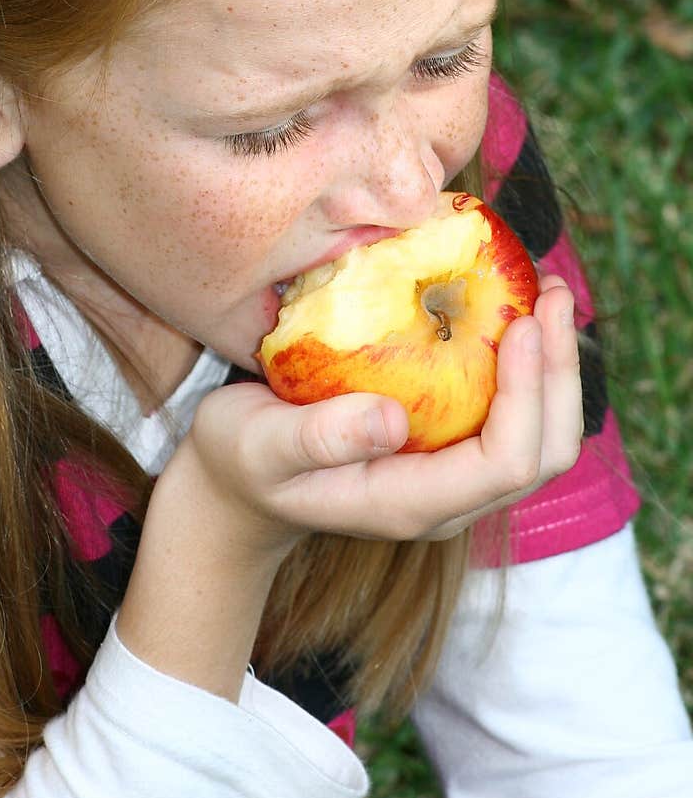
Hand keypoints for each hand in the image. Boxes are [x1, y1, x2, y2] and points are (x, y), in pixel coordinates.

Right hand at [180, 273, 582, 551]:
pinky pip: (513, 416)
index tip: (520, 324)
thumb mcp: (258, 443)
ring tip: (548, 294)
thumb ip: (317, 438)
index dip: (527, 395)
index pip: (505, 463)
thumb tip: (391, 420)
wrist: (236, 484)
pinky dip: (530, 366)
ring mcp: (453, 478)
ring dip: (556, 367)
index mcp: (410, 502)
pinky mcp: (449, 450)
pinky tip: (513, 311)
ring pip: (542, 437)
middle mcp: (447, 500)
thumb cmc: (242, 458)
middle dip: (561, 374)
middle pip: (544, 453)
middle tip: (552, 294)